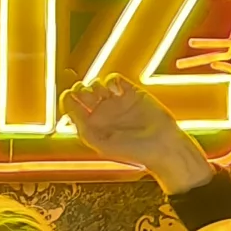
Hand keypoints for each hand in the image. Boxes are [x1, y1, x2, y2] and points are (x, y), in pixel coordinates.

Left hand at [62, 73, 211, 193]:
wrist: (162, 146)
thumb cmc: (133, 151)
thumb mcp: (101, 143)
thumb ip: (83, 127)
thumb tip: (69, 110)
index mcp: (92, 126)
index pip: (73, 107)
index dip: (68, 98)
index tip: (69, 95)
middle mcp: (102, 113)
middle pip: (83, 92)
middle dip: (81, 89)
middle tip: (86, 93)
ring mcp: (116, 102)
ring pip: (97, 84)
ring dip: (96, 85)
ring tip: (104, 94)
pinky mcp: (131, 93)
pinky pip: (115, 79)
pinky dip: (112, 81)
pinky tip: (116, 90)